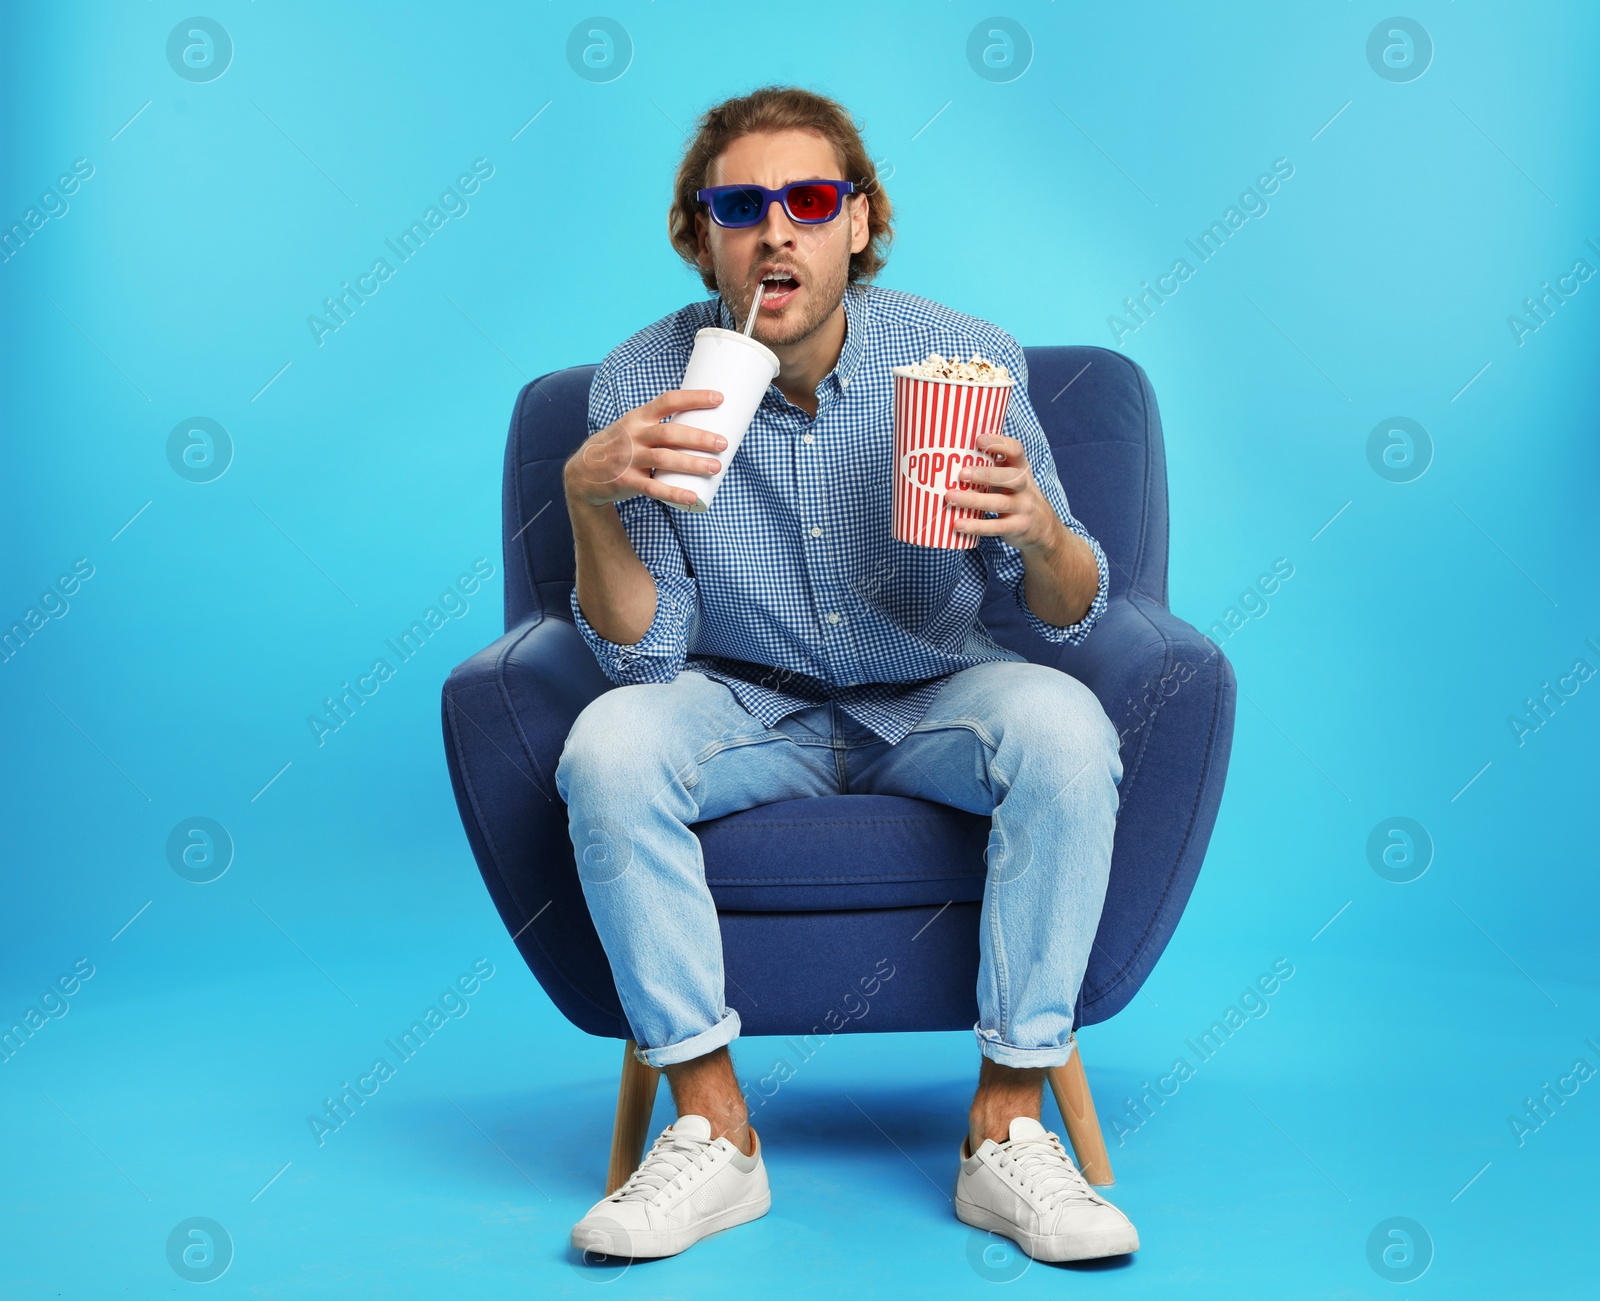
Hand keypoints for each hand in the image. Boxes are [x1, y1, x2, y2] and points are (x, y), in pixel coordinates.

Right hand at [564, 389, 728, 509]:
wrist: (583, 472)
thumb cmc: (619, 446)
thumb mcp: (632, 427)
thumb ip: (660, 425)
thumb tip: (701, 425)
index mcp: (638, 417)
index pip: (668, 401)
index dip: (694, 398)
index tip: (719, 398)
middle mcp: (633, 435)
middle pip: (670, 433)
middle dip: (699, 437)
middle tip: (723, 443)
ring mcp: (629, 459)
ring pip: (665, 459)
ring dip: (692, 463)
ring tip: (716, 466)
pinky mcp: (627, 482)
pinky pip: (654, 489)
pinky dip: (675, 494)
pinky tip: (693, 497)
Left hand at [943, 431, 1059, 552]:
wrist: (1043, 526)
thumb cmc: (1015, 494)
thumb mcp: (1010, 476)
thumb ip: (990, 466)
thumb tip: (951, 456)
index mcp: (1021, 467)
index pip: (1016, 450)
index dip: (999, 443)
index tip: (979, 440)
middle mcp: (1025, 486)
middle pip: (1011, 477)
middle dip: (986, 475)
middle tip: (962, 474)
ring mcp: (1023, 507)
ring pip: (999, 503)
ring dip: (973, 500)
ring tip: (951, 497)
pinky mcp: (1017, 526)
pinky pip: (996, 527)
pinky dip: (976, 526)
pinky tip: (959, 525)